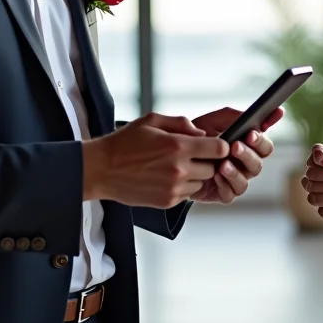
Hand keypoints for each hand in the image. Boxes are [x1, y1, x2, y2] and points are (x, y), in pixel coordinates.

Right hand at [83, 113, 228, 207]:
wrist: (102, 169)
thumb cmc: (126, 142)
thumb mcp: (152, 121)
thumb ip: (182, 124)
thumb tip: (202, 134)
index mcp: (178, 146)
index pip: (219, 149)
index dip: (219, 146)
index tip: (213, 145)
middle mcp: (179, 169)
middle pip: (213, 167)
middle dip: (207, 160)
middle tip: (193, 155)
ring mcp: (174, 188)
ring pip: (202, 182)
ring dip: (196, 175)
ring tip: (178, 166)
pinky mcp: (167, 201)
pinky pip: (188, 194)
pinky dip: (184, 186)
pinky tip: (168, 177)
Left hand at [189, 107, 282, 203]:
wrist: (174, 158)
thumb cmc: (197, 138)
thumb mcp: (213, 121)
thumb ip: (231, 116)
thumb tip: (249, 115)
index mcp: (246, 146)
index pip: (264, 144)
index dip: (262, 142)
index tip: (252, 133)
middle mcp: (244, 163)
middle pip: (259, 162)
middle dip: (249, 153)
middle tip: (236, 146)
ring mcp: (235, 179)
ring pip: (247, 179)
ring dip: (236, 170)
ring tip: (223, 163)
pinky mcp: (223, 193)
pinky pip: (231, 193)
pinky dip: (225, 184)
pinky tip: (216, 175)